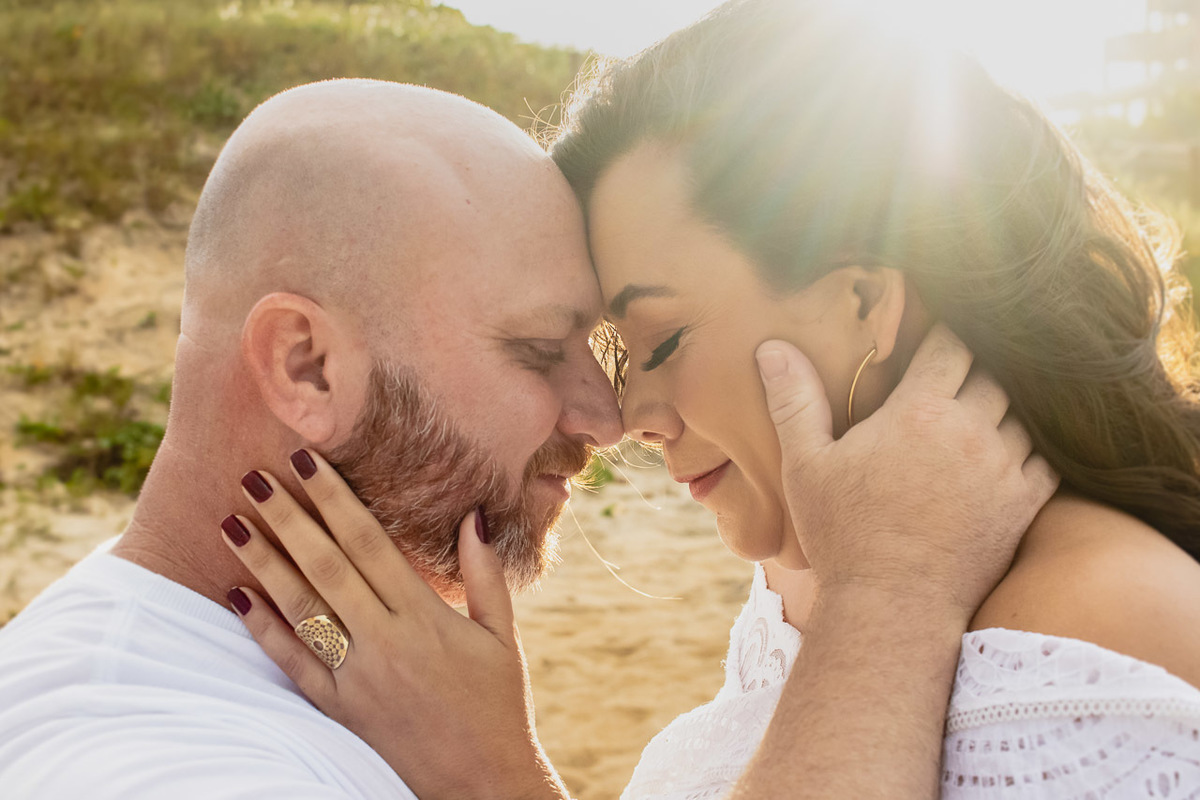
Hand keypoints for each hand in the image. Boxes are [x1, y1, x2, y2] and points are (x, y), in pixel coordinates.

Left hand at [220, 450, 567, 799]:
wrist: (482, 785)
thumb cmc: (499, 705)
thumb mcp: (502, 636)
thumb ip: (484, 574)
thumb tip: (473, 515)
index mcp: (425, 618)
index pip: (369, 543)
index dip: (335, 499)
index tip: (307, 462)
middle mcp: (385, 643)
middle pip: (326, 567)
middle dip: (290, 518)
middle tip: (255, 477)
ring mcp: (357, 678)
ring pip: (301, 609)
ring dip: (264, 563)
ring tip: (232, 524)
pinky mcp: (340, 710)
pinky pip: (293, 664)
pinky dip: (263, 628)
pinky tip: (238, 595)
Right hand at [755, 324, 1058, 621]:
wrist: (892, 607)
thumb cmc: (842, 534)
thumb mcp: (805, 464)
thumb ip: (794, 400)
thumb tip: (772, 347)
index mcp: (918, 411)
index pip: (951, 345)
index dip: (949, 333)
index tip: (940, 333)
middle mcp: (970, 431)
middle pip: (993, 374)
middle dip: (978, 367)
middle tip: (961, 370)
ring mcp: (1003, 469)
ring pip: (1024, 414)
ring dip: (1006, 408)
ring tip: (986, 410)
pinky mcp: (1023, 505)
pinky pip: (1046, 459)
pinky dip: (1033, 449)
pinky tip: (1013, 452)